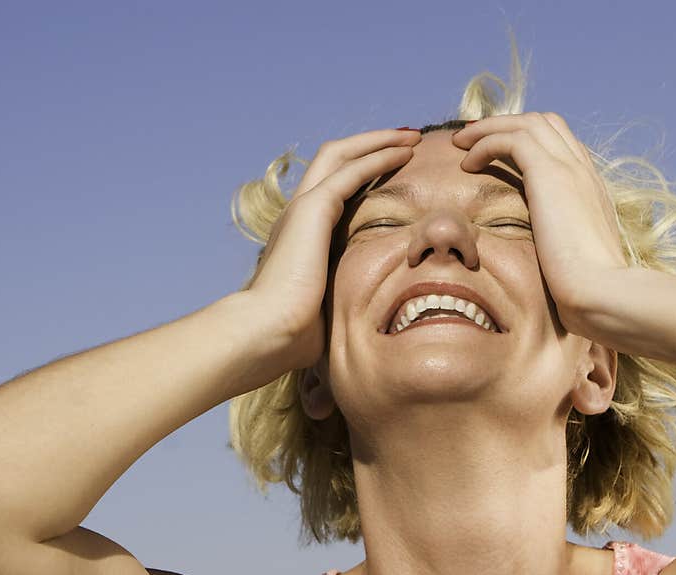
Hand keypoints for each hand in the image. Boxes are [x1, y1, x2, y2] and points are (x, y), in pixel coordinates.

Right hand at [246, 128, 420, 371]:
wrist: (265, 334)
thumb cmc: (293, 336)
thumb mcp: (326, 312)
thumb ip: (342, 304)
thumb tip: (363, 328)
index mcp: (300, 237)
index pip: (331, 190)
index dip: (361, 173)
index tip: (393, 169)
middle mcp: (297, 215)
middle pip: (333, 160)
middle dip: (370, 146)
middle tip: (405, 141)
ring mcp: (302, 208)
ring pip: (341, 154)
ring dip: (377, 142)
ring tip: (409, 137)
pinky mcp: (312, 210)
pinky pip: (351, 170)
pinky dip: (378, 155)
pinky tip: (404, 152)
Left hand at [451, 112, 628, 333]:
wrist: (602, 293)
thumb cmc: (588, 293)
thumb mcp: (574, 264)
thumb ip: (562, 253)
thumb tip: (550, 269)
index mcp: (591, 191)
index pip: (560, 146)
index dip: (525, 143)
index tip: (495, 154)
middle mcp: (583, 172)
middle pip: (544, 124)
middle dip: (505, 125)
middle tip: (471, 140)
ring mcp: (570, 169)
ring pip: (526, 123)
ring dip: (489, 128)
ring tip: (460, 144)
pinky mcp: (550, 173)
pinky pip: (511, 139)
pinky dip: (486, 143)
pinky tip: (466, 164)